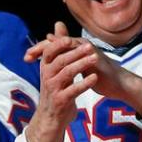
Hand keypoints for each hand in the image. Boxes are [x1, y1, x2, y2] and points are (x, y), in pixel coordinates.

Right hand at [24, 22, 97, 141]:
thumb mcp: (55, 67)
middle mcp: (47, 76)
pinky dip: (84, 83)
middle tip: (90, 47)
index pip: (49, 51)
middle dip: (75, 53)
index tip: (72, 39)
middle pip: (60, 61)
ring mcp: (53, 89)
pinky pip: (73, 91)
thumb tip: (59, 24)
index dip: (59, 45)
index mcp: (46, 66)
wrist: (52, 117)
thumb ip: (59, 46)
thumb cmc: (56, 88)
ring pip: (67, 74)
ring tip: (95, 58)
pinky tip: (94, 78)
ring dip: (81, 65)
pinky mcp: (61, 101)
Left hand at [25, 22, 141, 115]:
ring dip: (49, 51)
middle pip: (57, 41)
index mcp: (77, 47)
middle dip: (41, 48)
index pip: (56, 44)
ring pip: (65, 45)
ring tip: (37, 60)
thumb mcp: (80, 67)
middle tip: (27, 56)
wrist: (118, 84)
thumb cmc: (100, 75)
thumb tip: (58, 58)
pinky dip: (65, 57)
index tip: (27, 57)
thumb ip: (69, 59)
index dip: (41, 48)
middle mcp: (82, 45)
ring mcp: (89, 50)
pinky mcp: (95, 58)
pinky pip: (77, 55)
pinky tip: (54, 62)